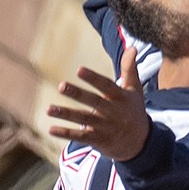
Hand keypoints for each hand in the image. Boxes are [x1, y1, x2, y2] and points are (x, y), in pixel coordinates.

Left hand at [49, 47, 151, 161]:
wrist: (140, 142)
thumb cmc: (133, 110)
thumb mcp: (134, 90)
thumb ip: (130, 68)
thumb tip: (132, 47)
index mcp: (120, 98)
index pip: (106, 86)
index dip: (93, 78)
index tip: (79, 70)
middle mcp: (112, 112)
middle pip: (93, 102)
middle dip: (77, 94)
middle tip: (61, 86)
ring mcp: (104, 127)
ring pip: (83, 119)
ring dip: (66, 114)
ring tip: (49, 109)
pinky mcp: (97, 140)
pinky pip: (80, 136)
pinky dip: (66, 134)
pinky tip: (51, 129)